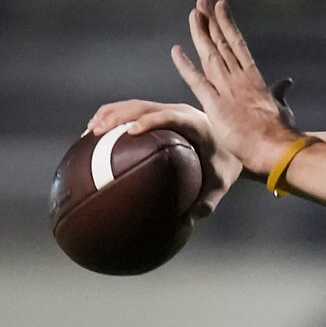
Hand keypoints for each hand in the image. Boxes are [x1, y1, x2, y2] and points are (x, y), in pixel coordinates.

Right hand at [84, 98, 234, 221]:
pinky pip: (133, 110)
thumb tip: (186, 221)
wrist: (234, 145)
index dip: (151, 120)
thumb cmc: (226, 165)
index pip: (170, 116)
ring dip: (110, 114)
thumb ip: (207, 201)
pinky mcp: (160, 112)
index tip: (132, 131)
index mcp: (196, 123)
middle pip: (144, 106)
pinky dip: (113, 117)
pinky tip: (96, 133)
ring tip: (90, 131)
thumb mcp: (221, 184)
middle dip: (119, 116)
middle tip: (97, 131)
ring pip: (134, 105)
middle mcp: (180, 111)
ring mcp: (169, 109)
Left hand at [171, 0, 297, 180]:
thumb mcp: (281, 107)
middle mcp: (239, 78)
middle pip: (221, 43)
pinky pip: (197, 81)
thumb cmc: (281, 131)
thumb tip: (287, 82)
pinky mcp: (216, 105)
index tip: (220, 7)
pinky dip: (185, 66)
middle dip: (210, 21)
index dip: (227, 24)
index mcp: (254, 78)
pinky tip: (176, 50)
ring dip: (199, 33)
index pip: (237, 44)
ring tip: (192, 13)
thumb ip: (279, 92)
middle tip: (201, 0)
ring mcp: (227, 90)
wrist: (276, 148)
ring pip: (210, 54)